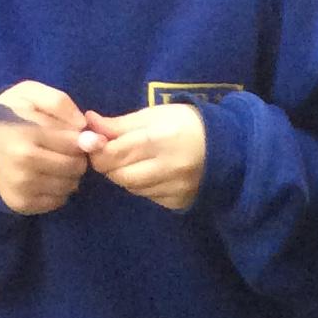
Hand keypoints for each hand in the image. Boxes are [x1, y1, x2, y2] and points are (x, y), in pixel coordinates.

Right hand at [0, 81, 94, 215]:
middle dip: (76, 157)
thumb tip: (83, 125)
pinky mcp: (22, 204)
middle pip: (75, 166)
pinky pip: (59, 201)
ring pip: (70, 185)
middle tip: (64, 150)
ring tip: (54, 162)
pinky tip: (46, 177)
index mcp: (25, 132)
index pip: (74, 143)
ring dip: (69, 175)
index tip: (73, 135)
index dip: (80, 138)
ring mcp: (22, 186)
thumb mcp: (29, 93)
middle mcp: (23, 162)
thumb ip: (59, 102)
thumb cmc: (9, 114)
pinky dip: (58, 190)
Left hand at [85, 102, 206, 210]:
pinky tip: (151, 174)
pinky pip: (149, 196)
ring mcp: (173, 188)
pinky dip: (142, 186)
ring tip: (133, 161)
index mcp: (158, 139)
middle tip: (111, 154)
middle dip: (109, 165)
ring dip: (124, 175)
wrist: (228, 149)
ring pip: (132, 188)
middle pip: (120, 175)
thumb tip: (89, 124)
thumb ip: (120, 124)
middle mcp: (167, 167)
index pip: (115, 153)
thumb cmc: (186, 124)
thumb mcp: (154, 115)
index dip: (98, 150)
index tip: (96, 143)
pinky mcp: (178, 202)